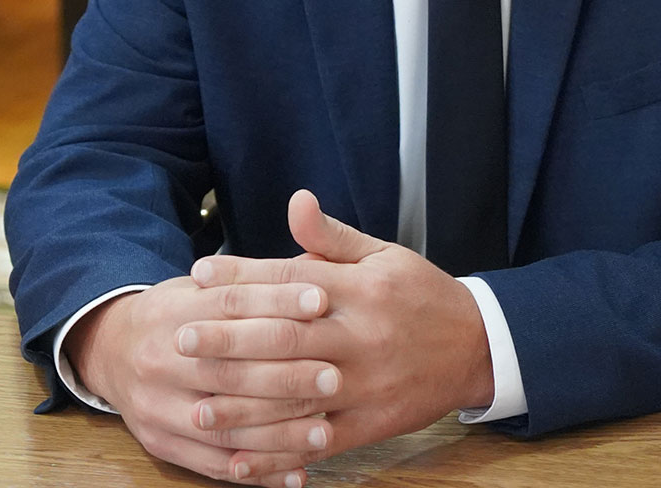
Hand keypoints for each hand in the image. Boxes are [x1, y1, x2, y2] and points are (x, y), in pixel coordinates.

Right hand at [67, 274, 338, 485]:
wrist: (110, 350)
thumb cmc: (175, 316)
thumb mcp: (200, 286)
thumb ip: (253, 281)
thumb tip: (316, 263)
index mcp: (170, 312)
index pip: (229, 304)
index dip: (277, 301)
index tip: (322, 302)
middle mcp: (158, 361)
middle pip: (229, 371)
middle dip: (286, 376)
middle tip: (334, 377)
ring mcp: (156, 407)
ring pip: (224, 426)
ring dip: (279, 435)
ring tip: (325, 433)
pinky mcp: (160, 443)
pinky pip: (213, 465)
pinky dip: (259, 472)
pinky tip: (297, 473)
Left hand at [184, 191, 495, 459]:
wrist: (479, 346)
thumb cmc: (422, 295)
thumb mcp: (384, 254)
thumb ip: (332, 238)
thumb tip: (295, 202)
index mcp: (358, 290)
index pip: (289, 281)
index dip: (241, 277)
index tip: (198, 275)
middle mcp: (358, 338)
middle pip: (284, 339)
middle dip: (229, 341)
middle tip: (181, 337)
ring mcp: (362, 386)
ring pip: (295, 398)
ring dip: (243, 404)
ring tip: (196, 406)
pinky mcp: (368, 424)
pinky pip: (316, 443)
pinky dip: (277, 454)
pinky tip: (239, 458)